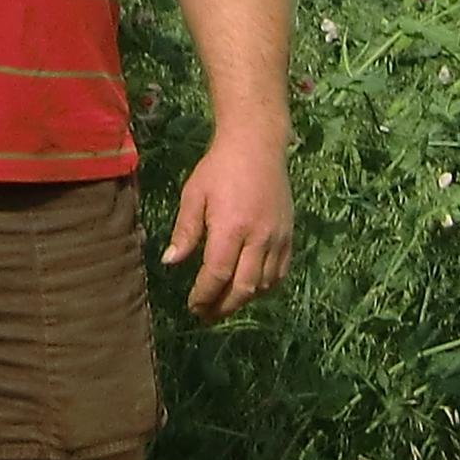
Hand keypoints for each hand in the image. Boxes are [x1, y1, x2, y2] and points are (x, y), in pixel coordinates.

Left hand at [162, 126, 292, 322]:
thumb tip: (170, 262)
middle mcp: (258, 237)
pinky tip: (249, 288)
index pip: (217, 274)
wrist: (257, 145)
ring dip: (243, 300)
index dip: (204, 295)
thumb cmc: (218, 168)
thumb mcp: (193, 195)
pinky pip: (280, 272)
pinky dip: (265, 287)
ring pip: (264, 284)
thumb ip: (185, 231)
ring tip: (224, 304)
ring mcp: (278, 237)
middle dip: (223, 307)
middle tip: (206, 314)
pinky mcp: (289, 235)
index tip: (193, 306)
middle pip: (243, 287)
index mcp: (231, 227)